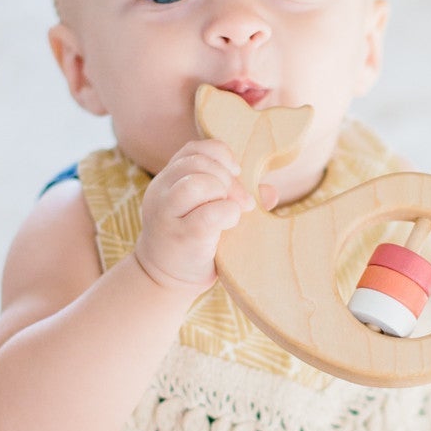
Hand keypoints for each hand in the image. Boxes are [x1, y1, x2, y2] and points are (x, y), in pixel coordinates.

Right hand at [134, 140, 268, 295]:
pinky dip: (228, 214)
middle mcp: (160, 192)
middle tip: (243, 201)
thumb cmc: (191, 241)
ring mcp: (166, 215)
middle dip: (228, 178)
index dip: (220, 155)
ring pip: (197, 183)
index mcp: (167, 179)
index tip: (236, 174)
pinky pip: (209, 214)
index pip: (193, 149)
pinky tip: (230, 223)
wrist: (163, 281)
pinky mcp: (181, 237)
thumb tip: (271, 192)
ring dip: (225, 193)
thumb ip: (234, 196)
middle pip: (197, 163)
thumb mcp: (207, 211)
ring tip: (234, 211)